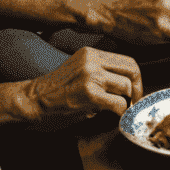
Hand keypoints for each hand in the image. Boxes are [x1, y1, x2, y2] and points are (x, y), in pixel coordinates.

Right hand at [25, 47, 142, 126]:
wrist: (31, 101)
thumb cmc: (54, 91)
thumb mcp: (79, 70)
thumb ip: (100, 73)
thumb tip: (124, 87)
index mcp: (91, 53)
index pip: (126, 60)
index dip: (135, 77)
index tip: (134, 91)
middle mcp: (93, 60)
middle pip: (132, 70)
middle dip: (137, 89)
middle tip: (134, 102)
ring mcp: (91, 75)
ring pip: (126, 87)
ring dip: (127, 102)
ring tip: (120, 111)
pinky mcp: (89, 94)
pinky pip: (118, 102)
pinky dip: (120, 112)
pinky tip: (115, 116)